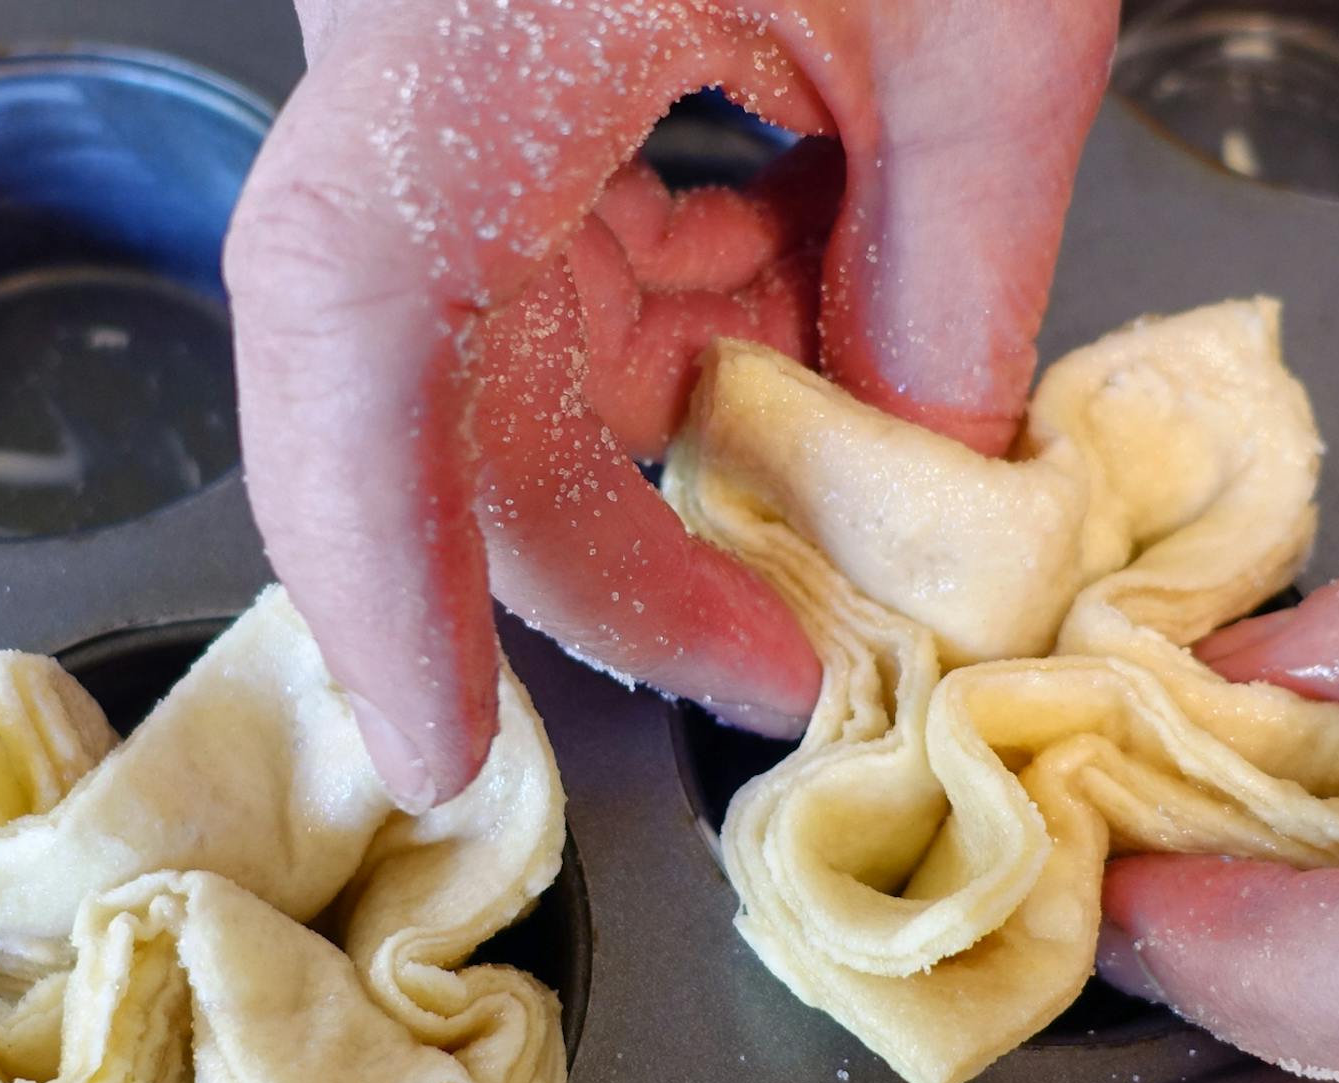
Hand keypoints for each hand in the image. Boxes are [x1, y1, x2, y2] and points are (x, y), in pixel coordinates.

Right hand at [224, 0, 1118, 806]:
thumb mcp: (983, 19)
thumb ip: (954, 285)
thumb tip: (924, 498)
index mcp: (477, 15)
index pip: (355, 316)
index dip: (375, 567)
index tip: (439, 753)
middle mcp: (409, 54)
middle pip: (437, 393)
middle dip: (621, 551)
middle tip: (795, 660)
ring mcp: (440, 67)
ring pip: (507, 350)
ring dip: (690, 429)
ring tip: (871, 433)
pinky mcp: (495, 71)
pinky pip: (564, 263)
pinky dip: (700, 324)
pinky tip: (824, 296)